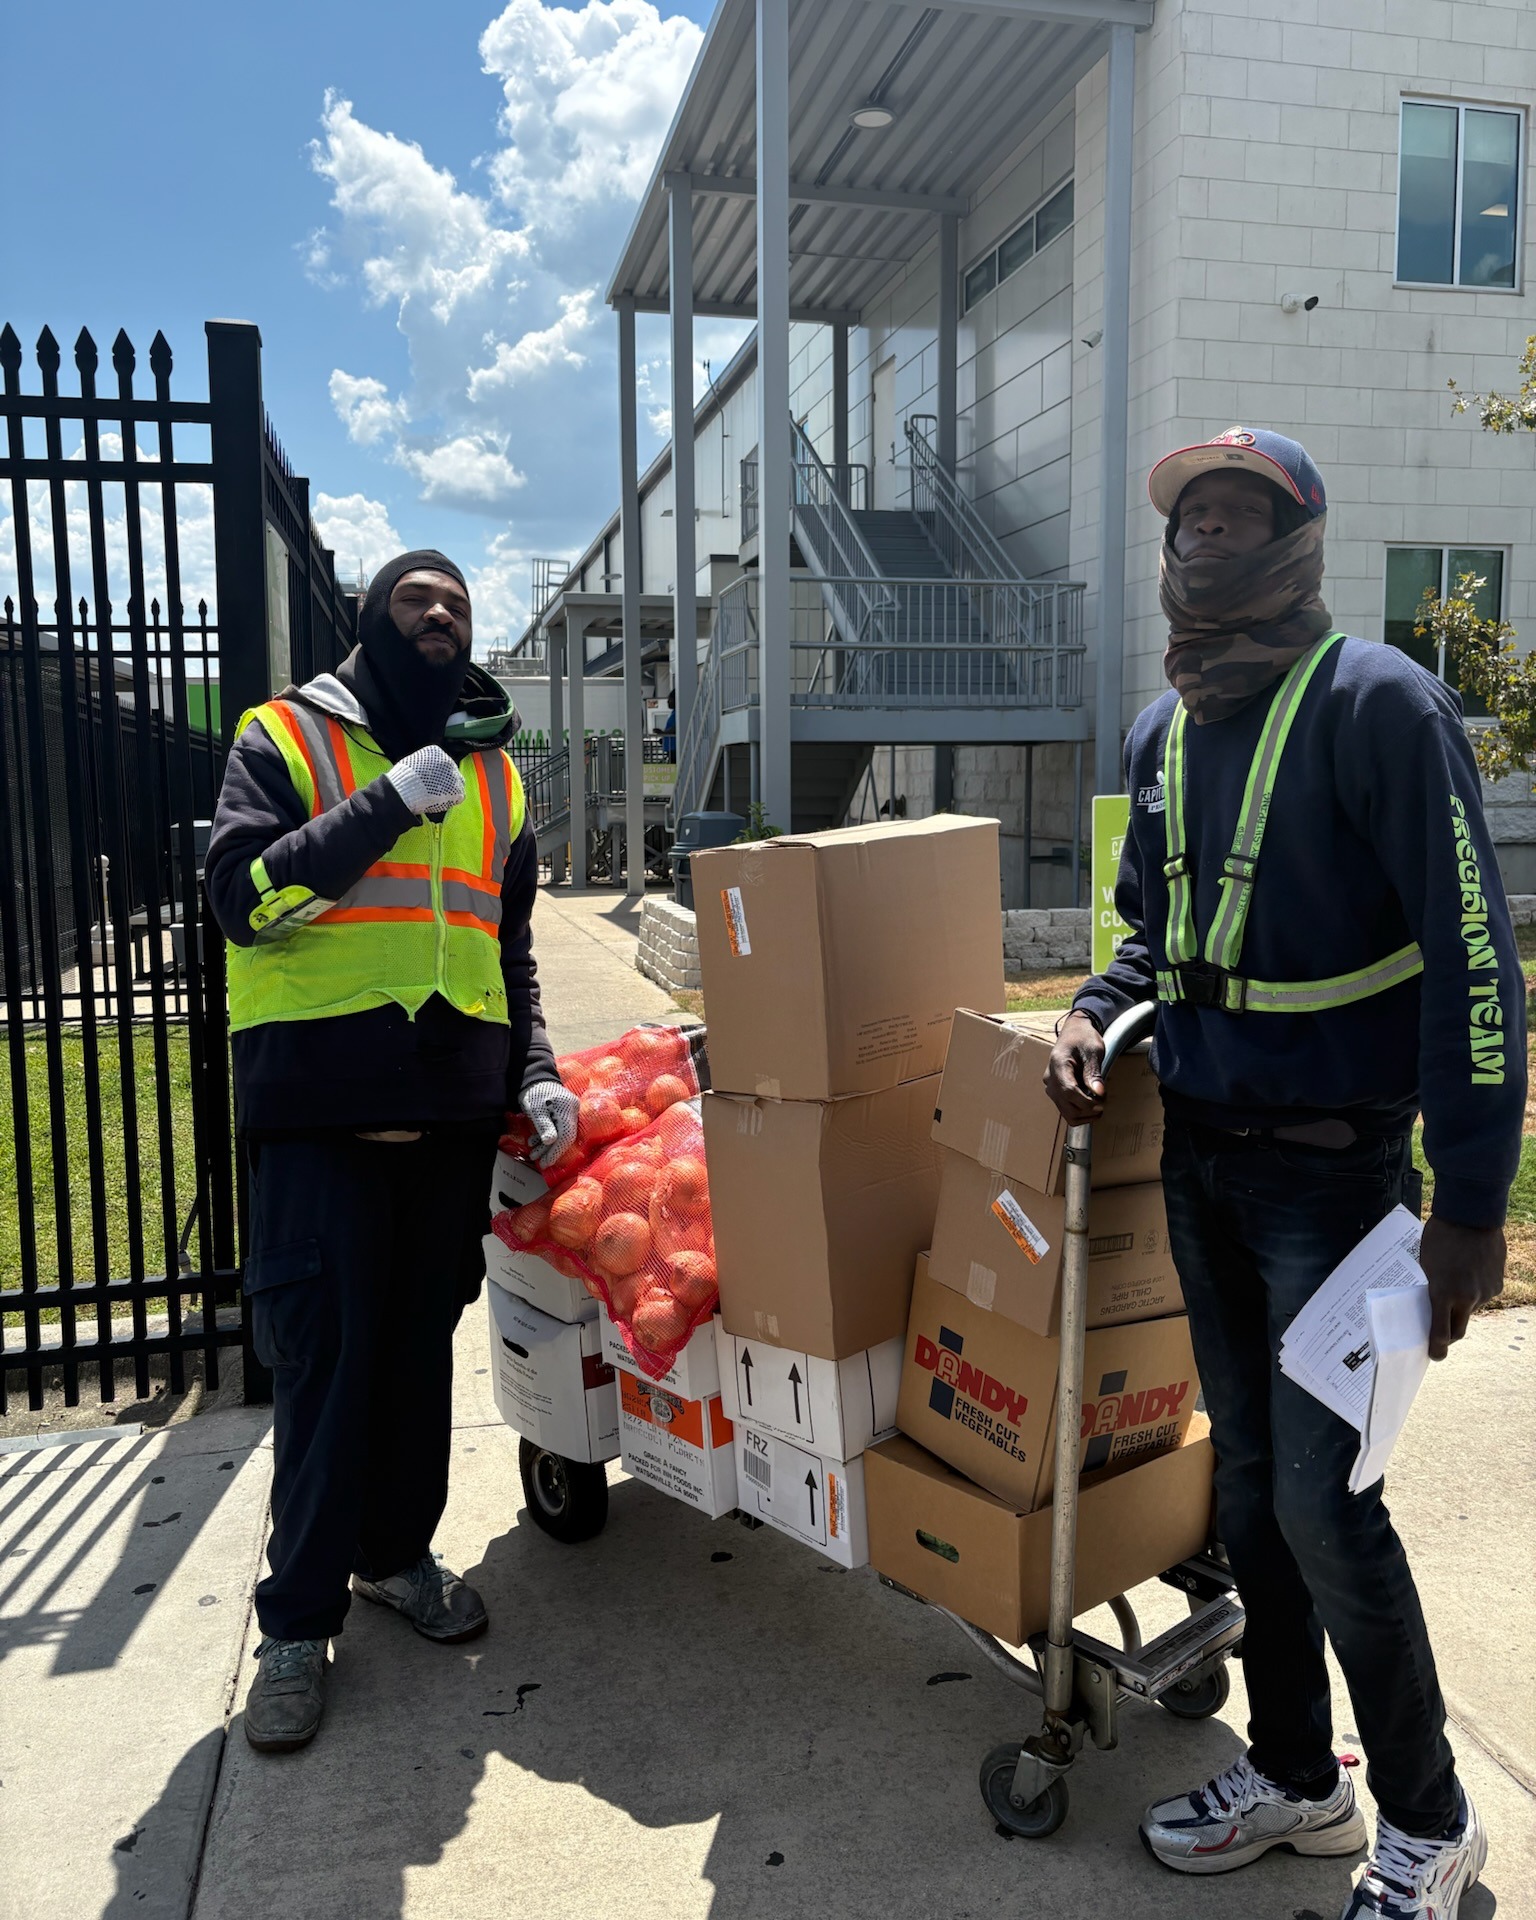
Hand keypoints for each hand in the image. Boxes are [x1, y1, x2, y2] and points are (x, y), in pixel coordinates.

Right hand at [386, 744, 464, 818]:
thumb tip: (423, 771)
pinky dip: (451, 801)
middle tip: (434, 791)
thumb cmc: (403, 778)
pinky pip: (459, 797)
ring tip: (437, 797)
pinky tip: (440, 802)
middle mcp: (448, 760)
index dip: (436, 774)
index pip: (442, 763)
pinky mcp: (457, 790)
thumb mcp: (411, 763)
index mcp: (436, 752)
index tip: (429, 780)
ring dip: (450, 790)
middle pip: (451, 772)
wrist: (407, 788)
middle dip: (445, 782)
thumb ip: (422, 765)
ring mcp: (454, 775)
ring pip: (457, 784)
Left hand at [519, 1079, 579, 1168]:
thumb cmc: (533, 1091)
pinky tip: (535, 1141)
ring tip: (533, 1153)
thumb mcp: (535, 1109)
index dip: (556, 1152)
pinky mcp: (564, 1112)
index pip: (566, 1136)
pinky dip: (547, 1136)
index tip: (545, 1163)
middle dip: (550, 1150)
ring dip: (546, 1145)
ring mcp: (570, 1111)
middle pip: (565, 1136)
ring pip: (561, 1133)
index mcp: (567, 1109)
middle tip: (538, 1160)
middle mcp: (572, 1110)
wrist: (534, 1077)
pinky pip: (559, 1128)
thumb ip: (544, 1125)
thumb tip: (551, 1141)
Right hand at [1044, 1011, 1106, 1123]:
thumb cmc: (1084, 1037)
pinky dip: (1079, 1112)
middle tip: (1104, 1103)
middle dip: (1087, 1110)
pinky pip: (1065, 1109)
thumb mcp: (1093, 1051)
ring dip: (1084, 1114)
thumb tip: (1099, 1093)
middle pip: (1066, 1106)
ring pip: (1065, 1112)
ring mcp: (1051, 1086)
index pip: (1068, 1091)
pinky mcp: (1055, 1091)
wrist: (1074, 1031)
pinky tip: (1091, 1105)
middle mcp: (1050, 1078)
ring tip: (1099, 1105)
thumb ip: (1094, 1072)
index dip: (1086, 1101)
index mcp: (1058, 1064)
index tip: (1102, 1102)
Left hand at [1418, 1215, 1503, 1359]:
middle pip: (1459, 1330)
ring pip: (1471, 1310)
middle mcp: (1467, 1298)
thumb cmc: (1441, 1236)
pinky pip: (1483, 1296)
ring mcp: (1486, 1292)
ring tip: (1453, 1284)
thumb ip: (1432, 1288)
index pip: (1441, 1333)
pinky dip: (1474, 1292)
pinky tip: (1467, 1274)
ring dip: (1461, 1305)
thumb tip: (1433, 1304)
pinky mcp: (1497, 1284)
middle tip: (1439, 1332)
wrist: (1472, 1215)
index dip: (1436, 1348)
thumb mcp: (1426, 1264)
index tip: (1434, 1355)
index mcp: (1444, 1293)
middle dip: (1448, 1335)